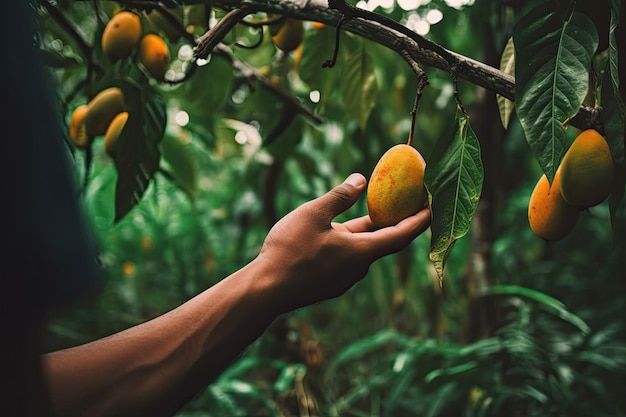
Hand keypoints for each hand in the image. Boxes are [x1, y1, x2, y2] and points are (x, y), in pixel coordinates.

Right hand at [255, 173, 430, 312]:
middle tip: (404, 202)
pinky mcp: (330, 284)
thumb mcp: (314, 214)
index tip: (433, 206)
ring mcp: (343, 279)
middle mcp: (358, 269)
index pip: (402, 235)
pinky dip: (351, 242)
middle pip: (384, 242)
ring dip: (369, 231)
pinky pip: (347, 258)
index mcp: (361, 252)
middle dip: (395, 222)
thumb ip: (340, 196)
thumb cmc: (290, 249)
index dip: (420, 219)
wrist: (264, 290)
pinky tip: (337, 231)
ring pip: (362, 250)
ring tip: (370, 210)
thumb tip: (361, 179)